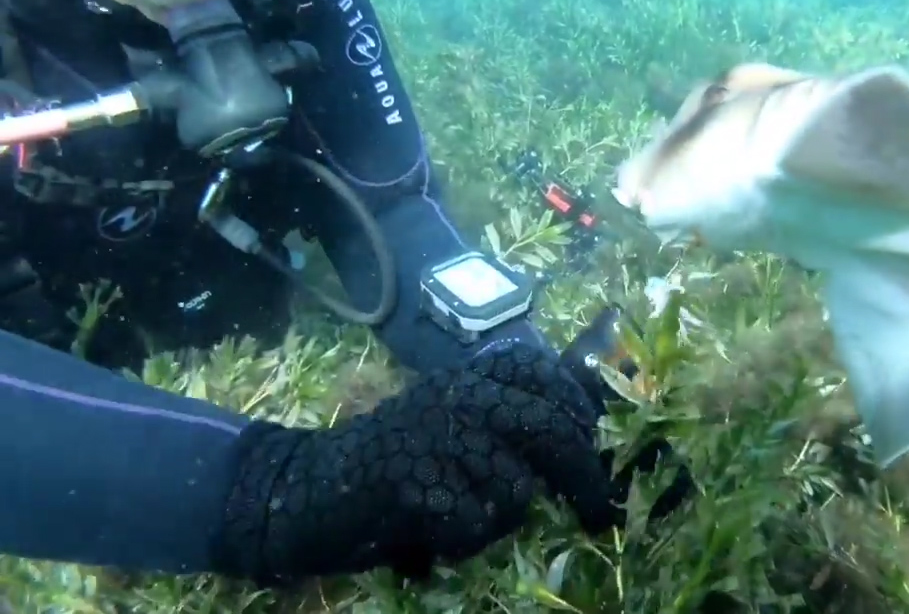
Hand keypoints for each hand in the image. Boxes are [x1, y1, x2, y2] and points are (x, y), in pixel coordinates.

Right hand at [212, 344, 621, 583]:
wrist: (304, 490)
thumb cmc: (387, 463)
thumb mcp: (448, 426)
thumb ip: (502, 423)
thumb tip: (582, 431)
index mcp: (466, 378)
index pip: (539, 373)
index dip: (577, 406)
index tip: (596, 440)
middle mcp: (457, 396)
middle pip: (549, 430)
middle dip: (582, 476)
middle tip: (601, 513)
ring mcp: (437, 433)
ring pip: (515, 488)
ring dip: (497, 517)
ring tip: (457, 515)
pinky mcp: (416, 477)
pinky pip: (474, 522)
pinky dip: (460, 539)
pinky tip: (430, 529)